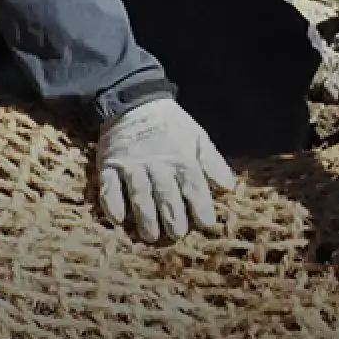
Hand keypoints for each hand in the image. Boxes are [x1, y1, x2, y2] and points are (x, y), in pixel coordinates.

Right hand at [94, 98, 235, 243]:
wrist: (135, 102)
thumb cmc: (172, 125)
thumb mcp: (198, 138)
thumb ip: (212, 163)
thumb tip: (229, 187)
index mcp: (182, 159)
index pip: (193, 185)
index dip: (201, 205)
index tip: (206, 224)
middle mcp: (158, 164)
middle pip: (166, 193)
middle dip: (172, 216)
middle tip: (177, 235)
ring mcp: (132, 165)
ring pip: (139, 193)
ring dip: (145, 216)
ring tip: (150, 236)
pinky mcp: (110, 165)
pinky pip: (109, 186)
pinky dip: (112, 202)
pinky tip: (117, 219)